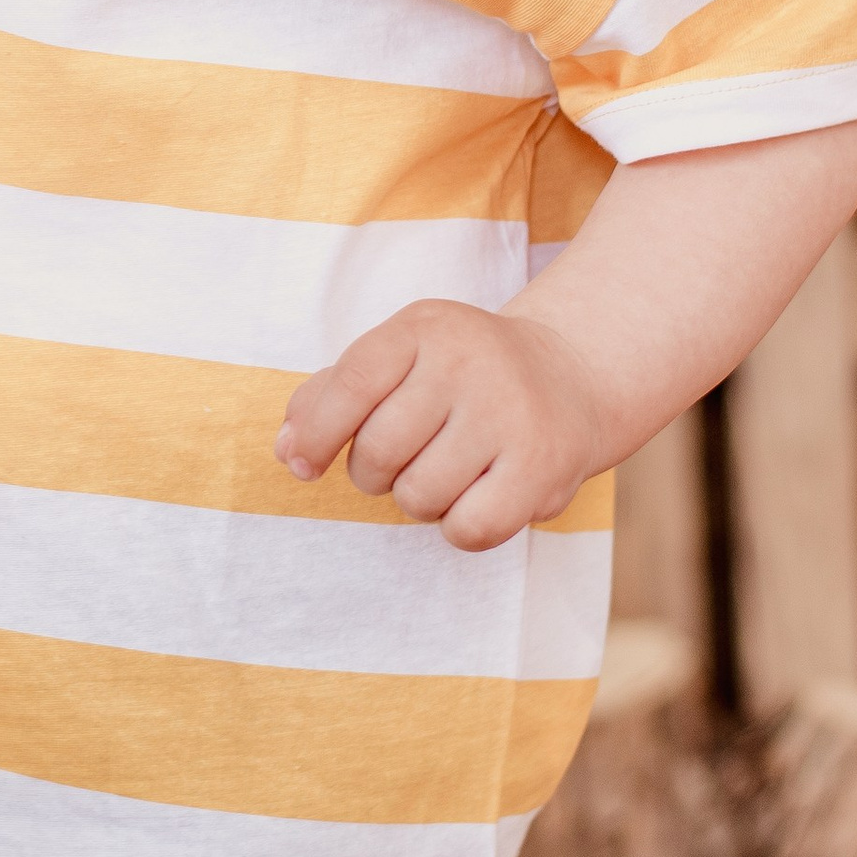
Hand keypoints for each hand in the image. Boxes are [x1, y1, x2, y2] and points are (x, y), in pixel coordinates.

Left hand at [275, 301, 607, 552]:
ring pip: (418, 497)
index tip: (302, 464)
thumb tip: (287, 451)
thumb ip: (330, 397)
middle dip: (373, 473)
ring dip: (419, 500)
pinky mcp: (542, 467)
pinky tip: (477, 496)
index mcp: (424, 327)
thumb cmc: (458, 376)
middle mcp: (470, 362)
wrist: (570, 377)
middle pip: (378, 451)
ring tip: (448, 470)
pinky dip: (458, 528)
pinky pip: (467, 529)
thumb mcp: (397, 359)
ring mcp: (510, 413)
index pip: (351, 384)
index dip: (315, 434)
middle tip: (401, 460)